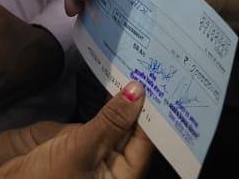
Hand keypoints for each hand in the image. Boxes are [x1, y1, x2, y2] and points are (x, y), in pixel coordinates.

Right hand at [0, 82, 151, 178]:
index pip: (145, 143)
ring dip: (124, 101)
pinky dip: (107, 103)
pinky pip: (100, 119)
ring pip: (117, 123)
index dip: (152, 115)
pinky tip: (113, 83)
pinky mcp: (79, 141)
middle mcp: (112, 168)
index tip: (159, 84)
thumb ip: (111, 120)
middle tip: (151, 70)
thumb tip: (137, 92)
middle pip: (134, 132)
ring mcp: (96, 153)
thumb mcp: (82, 149)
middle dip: (141, 105)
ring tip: (136, 70)